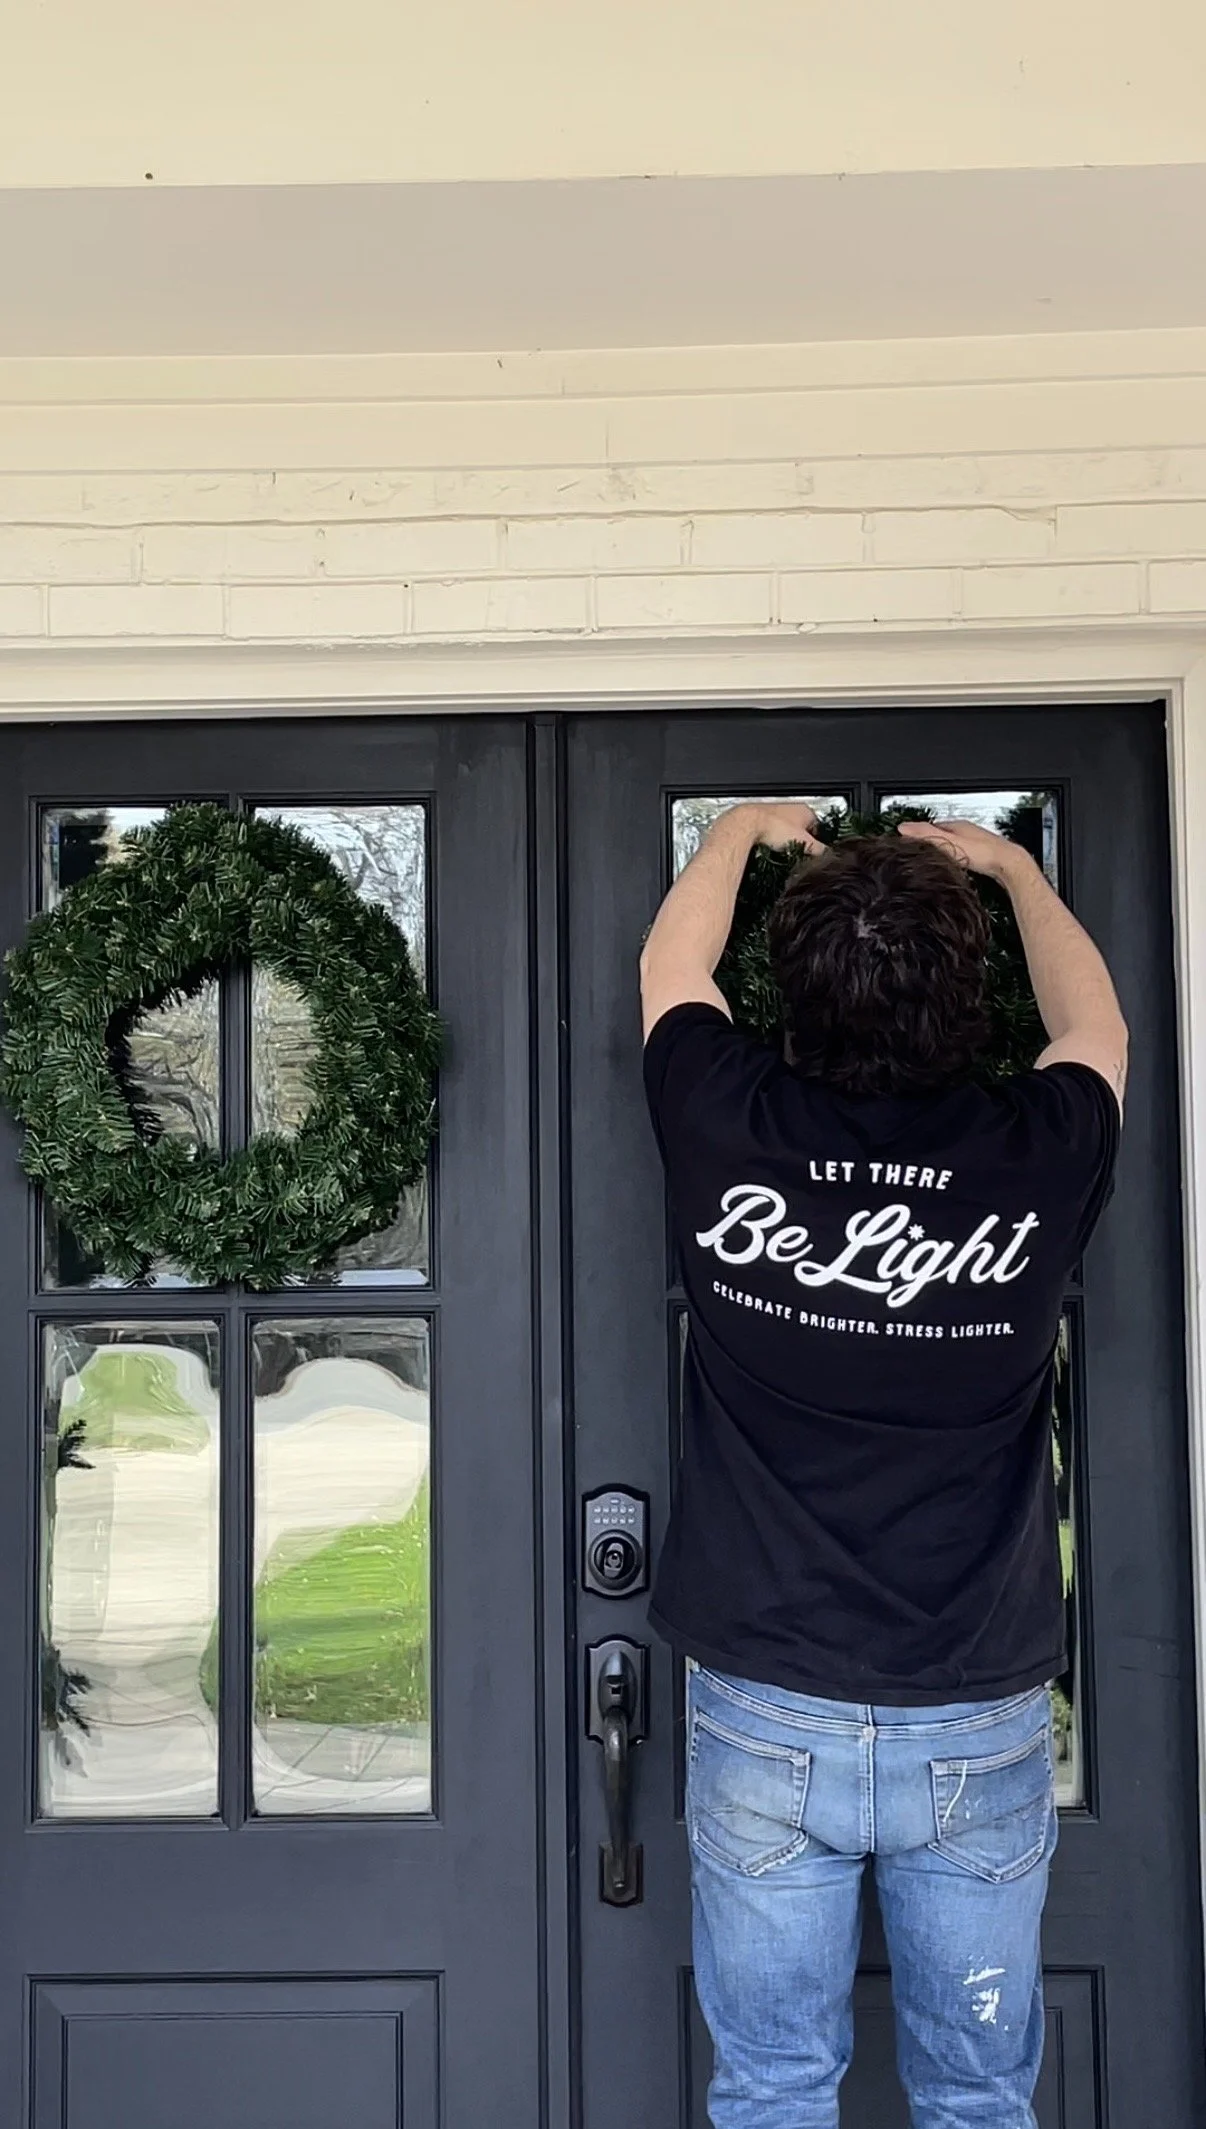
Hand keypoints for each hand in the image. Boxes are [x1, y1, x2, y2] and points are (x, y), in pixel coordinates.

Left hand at [747, 801, 824, 853]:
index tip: (815, 852)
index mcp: (805, 810)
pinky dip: (773, 840)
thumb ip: (818, 849)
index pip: (819, 826)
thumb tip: (826, 855)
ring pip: (786, 831)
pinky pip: (772, 833)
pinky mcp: (762, 819)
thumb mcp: (804, 843)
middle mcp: (791, 808)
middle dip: (802, 842)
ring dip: (786, 841)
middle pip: (802, 829)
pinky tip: (771, 848)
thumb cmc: (774, 827)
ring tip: (784, 852)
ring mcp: (776, 813)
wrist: (747, 824)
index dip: (818, 841)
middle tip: (799, 853)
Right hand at [897, 816, 1023, 881]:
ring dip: (945, 852)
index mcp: (957, 825)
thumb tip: (904, 827)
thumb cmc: (984, 853)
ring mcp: (976, 843)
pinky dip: (957, 860)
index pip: (931, 826)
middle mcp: (967, 832)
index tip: (908, 841)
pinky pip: (965, 855)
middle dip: (932, 843)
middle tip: (920, 852)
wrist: (1009, 864)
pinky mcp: (983, 856)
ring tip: (935, 862)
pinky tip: (956, 868)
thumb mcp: (948, 843)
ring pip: (955, 845)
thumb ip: (926, 835)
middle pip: (944, 835)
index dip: (919, 834)